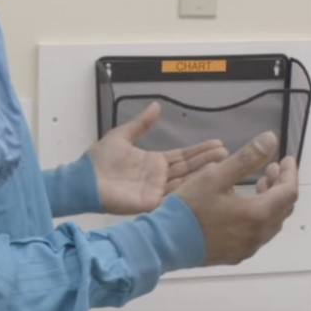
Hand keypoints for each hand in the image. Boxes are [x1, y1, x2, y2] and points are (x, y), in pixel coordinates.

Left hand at [89, 103, 227, 214]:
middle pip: (188, 168)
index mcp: (153, 162)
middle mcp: (158, 177)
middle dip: (207, 161)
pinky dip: (187, 193)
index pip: (182, 155)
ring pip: (184, 182)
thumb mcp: (122, 136)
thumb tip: (156, 106)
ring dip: (202, 175)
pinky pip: (172, 198)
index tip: (218, 144)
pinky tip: (202, 187)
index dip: (200, 150)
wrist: (84, 181)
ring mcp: (155, 191)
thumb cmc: (98, 160)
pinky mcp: (150, 203)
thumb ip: (141, 123)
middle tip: (227, 154)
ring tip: (221, 166)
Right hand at [173, 132, 299, 266]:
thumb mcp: (215, 176)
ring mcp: (248, 248)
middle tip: (270, 169)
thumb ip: (246, 158)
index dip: (291, 173)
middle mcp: (259, 234)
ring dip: (270, 203)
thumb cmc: (190, 208)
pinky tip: (242, 209)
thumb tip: (272, 139)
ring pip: (272, 223)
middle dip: (281, 186)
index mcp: (258, 214)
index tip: (286, 159)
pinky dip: (259, 217)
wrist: (166, 243)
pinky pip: (258, 235)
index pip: (289, 192)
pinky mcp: (236, 255)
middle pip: (284, 208)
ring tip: (258, 186)